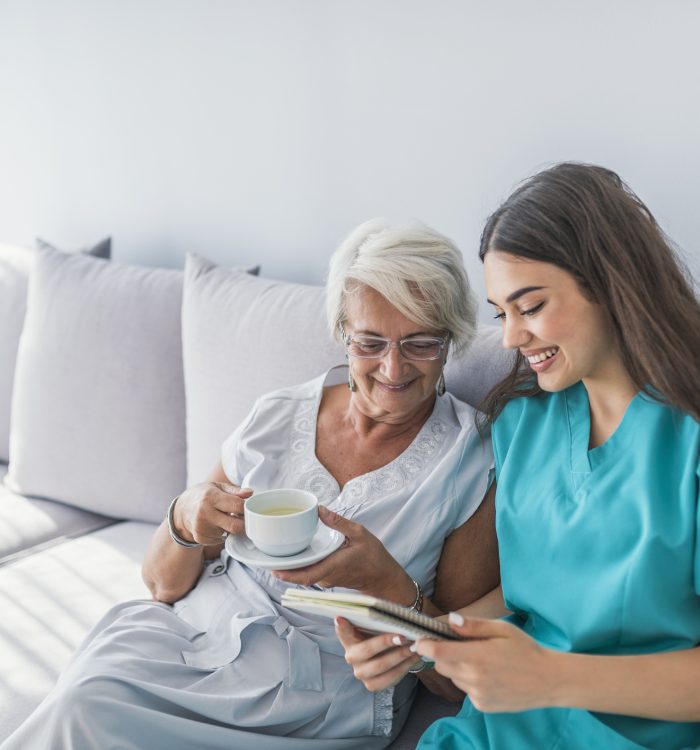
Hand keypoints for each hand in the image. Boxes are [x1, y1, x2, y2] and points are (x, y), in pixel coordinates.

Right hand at [174, 482, 252, 545]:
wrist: (182, 509)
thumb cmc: (203, 495)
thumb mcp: (218, 487)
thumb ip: (235, 491)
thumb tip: (250, 493)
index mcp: (210, 497)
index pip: (238, 506)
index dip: (246, 508)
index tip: (247, 506)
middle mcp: (204, 513)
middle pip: (235, 526)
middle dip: (243, 522)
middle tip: (241, 516)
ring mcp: (201, 528)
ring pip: (229, 533)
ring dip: (231, 527)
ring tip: (224, 517)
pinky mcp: (200, 538)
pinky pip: (221, 539)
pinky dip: (223, 533)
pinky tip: (216, 525)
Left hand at [272, 506, 414, 599]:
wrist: (384, 578)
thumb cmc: (374, 557)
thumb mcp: (360, 533)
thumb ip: (339, 522)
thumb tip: (320, 510)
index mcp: (334, 566)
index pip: (307, 575)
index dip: (289, 574)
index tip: (273, 569)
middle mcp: (327, 576)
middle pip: (300, 577)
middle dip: (282, 570)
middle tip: (265, 559)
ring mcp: (327, 579)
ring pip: (304, 576)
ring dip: (290, 569)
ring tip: (275, 555)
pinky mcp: (329, 578)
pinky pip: (311, 574)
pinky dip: (300, 567)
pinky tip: (293, 556)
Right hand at [335, 617, 419, 690]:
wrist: (388, 654)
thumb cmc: (381, 633)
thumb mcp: (376, 623)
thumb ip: (375, 616)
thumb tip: (380, 608)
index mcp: (348, 638)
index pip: (342, 630)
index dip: (341, 626)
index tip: (340, 618)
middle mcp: (351, 656)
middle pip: (367, 650)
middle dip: (386, 642)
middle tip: (402, 637)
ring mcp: (360, 673)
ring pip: (381, 666)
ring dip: (400, 656)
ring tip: (414, 647)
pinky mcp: (372, 685)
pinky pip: (389, 678)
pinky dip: (404, 667)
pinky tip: (414, 657)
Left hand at [414, 614, 560, 712]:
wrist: (549, 681)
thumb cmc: (526, 649)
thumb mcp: (502, 629)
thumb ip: (473, 625)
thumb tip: (449, 620)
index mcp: (477, 657)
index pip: (438, 652)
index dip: (425, 645)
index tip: (420, 639)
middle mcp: (474, 679)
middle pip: (441, 665)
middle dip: (444, 654)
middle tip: (461, 644)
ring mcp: (478, 695)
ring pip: (453, 677)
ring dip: (458, 667)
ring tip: (481, 659)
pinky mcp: (483, 705)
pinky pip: (466, 689)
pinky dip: (470, 681)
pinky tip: (489, 674)